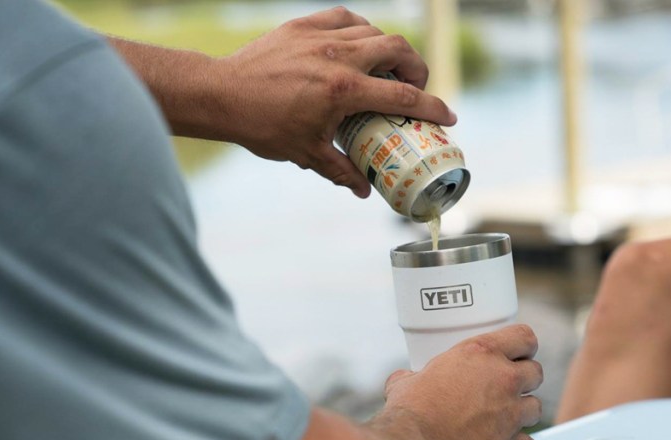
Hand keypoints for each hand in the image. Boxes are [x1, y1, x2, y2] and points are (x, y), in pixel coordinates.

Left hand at [213, 7, 456, 195]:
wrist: (221, 95)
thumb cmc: (262, 126)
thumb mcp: (307, 154)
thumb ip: (342, 170)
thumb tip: (365, 191)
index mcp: (344, 91)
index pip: (404, 96)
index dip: (434, 107)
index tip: (449, 117)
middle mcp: (338, 57)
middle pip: (398, 49)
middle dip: (417, 68)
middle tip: (415, 86)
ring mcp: (321, 37)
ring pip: (374, 31)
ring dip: (388, 49)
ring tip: (386, 69)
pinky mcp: (303, 25)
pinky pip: (345, 18)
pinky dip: (360, 30)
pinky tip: (359, 44)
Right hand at [372, 325, 542, 439]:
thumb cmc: (409, 414)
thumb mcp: (406, 382)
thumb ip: (412, 377)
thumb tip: (403, 379)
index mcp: (480, 354)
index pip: (524, 337)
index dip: (525, 346)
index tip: (520, 353)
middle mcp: (502, 380)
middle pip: (536, 373)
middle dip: (527, 379)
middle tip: (511, 387)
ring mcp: (510, 414)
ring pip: (537, 408)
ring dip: (524, 412)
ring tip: (508, 417)